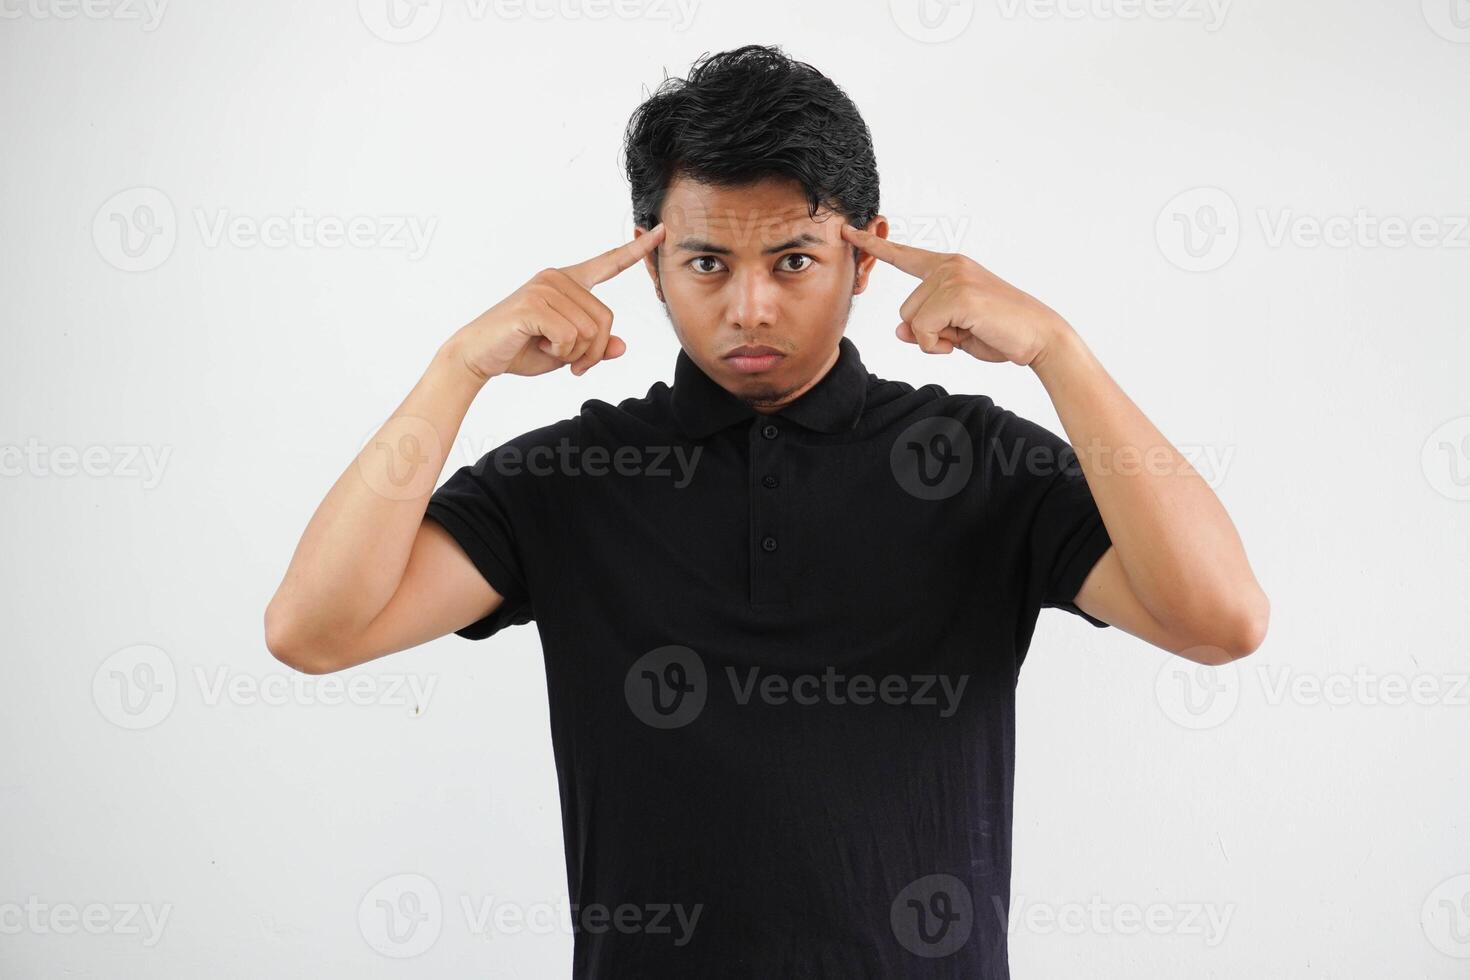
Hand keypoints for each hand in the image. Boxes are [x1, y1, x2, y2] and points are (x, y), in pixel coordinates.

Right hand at [448, 224, 664, 380]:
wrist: (476, 355)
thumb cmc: (520, 349)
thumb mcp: (566, 352)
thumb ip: (594, 346)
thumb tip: (622, 346)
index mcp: (568, 283)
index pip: (608, 263)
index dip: (636, 251)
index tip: (662, 232)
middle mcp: (558, 278)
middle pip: (606, 320)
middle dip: (593, 352)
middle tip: (572, 364)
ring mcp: (545, 288)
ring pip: (590, 331)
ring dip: (574, 354)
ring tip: (548, 350)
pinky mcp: (534, 304)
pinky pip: (569, 336)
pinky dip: (559, 353)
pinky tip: (538, 346)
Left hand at [841, 224, 1069, 366]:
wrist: (1039, 337)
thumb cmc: (1000, 332)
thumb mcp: (954, 331)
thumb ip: (925, 326)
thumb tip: (899, 331)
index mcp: (949, 267)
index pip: (904, 255)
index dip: (874, 246)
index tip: (848, 231)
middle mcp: (949, 266)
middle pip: (906, 309)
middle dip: (927, 332)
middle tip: (963, 333)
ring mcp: (953, 277)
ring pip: (912, 320)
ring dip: (933, 339)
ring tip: (968, 333)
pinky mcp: (958, 294)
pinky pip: (923, 329)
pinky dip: (937, 345)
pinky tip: (964, 338)